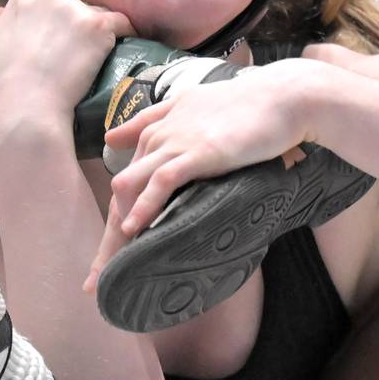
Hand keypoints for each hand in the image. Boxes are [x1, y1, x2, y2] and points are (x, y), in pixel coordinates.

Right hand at [0, 0, 132, 119]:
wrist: (27, 110)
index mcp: (20, 0)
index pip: (41, 4)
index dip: (47, 25)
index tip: (52, 46)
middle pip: (67, 5)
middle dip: (71, 24)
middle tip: (74, 53)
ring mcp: (75, 10)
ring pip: (93, 13)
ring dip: (95, 30)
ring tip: (98, 54)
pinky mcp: (98, 27)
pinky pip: (121, 22)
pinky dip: (125, 31)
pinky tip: (129, 43)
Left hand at [88, 57, 319, 287]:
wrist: (283, 97)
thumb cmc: (249, 106)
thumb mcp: (195, 107)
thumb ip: (156, 120)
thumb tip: (115, 137)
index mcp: (158, 130)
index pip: (127, 180)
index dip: (115, 220)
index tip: (105, 258)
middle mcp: (158, 137)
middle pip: (122, 193)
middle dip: (107, 241)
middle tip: (95, 282)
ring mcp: (175, 143)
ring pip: (131, 189)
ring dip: (118, 233)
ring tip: (111, 269)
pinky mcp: (197, 152)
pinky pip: (160, 182)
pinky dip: (145, 207)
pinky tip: (133, 230)